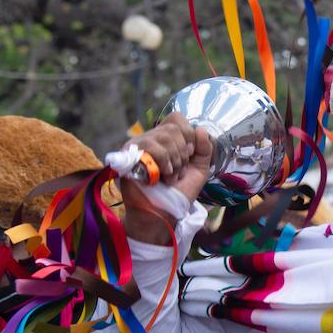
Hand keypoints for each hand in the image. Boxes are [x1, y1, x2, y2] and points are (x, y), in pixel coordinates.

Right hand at [121, 112, 213, 243]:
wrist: (163, 213)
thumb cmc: (178, 194)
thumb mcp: (198, 170)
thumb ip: (204, 149)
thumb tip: (200, 129)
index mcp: (165, 140)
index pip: (177, 118)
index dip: (188, 136)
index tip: (189, 156)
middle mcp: (150, 139)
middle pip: (173, 127)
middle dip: (182, 153)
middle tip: (177, 172)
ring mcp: (137, 146)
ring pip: (164, 135)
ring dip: (174, 161)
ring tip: (169, 177)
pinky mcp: (128, 155)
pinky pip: (151, 146)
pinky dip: (163, 162)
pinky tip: (160, 177)